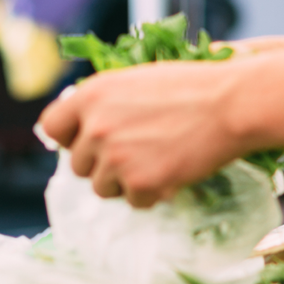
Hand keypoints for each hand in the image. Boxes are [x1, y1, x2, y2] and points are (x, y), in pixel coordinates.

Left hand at [38, 60, 247, 206]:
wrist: (231, 104)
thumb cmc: (192, 87)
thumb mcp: (136, 81)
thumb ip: (105, 103)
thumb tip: (85, 128)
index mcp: (91, 95)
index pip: (51, 127)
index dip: (70, 138)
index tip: (87, 142)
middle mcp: (95, 127)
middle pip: (79, 165)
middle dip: (103, 164)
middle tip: (137, 153)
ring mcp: (115, 157)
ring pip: (102, 187)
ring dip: (125, 181)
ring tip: (158, 160)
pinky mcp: (139, 183)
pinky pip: (133, 202)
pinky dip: (152, 193)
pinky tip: (173, 171)